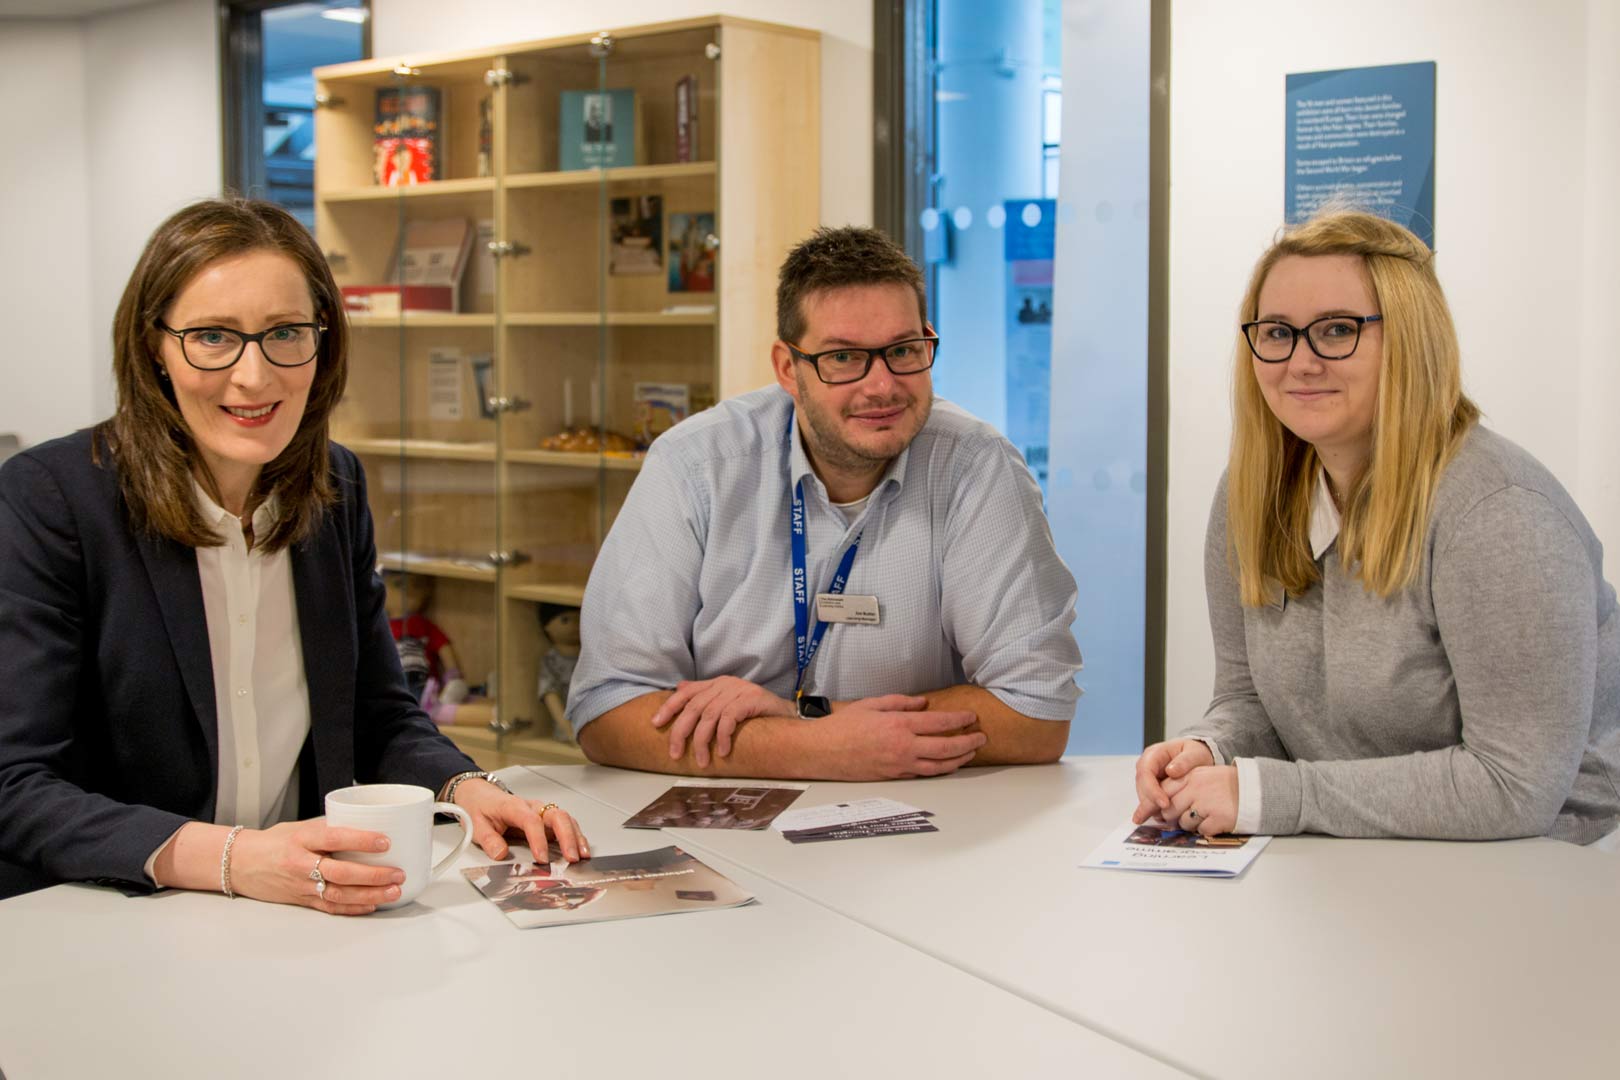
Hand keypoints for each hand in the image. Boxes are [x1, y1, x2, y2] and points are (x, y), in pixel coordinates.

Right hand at [229, 820, 405, 915]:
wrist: (240, 864)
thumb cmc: (273, 842)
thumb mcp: (299, 827)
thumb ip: (329, 827)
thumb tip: (365, 824)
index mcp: (301, 839)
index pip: (334, 838)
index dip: (361, 841)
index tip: (385, 841)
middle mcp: (300, 864)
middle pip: (340, 872)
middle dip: (373, 875)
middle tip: (397, 873)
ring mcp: (300, 886)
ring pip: (338, 894)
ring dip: (369, 895)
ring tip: (393, 891)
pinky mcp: (301, 901)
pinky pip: (329, 907)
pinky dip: (352, 908)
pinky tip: (372, 905)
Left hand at [453, 779, 588, 861]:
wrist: (480, 796)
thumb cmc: (480, 808)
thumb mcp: (476, 825)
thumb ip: (489, 839)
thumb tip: (500, 853)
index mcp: (514, 806)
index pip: (531, 821)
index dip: (539, 840)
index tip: (542, 858)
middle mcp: (533, 807)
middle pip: (557, 816)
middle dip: (567, 837)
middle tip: (571, 857)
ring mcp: (542, 811)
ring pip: (566, 819)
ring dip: (576, 837)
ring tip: (582, 856)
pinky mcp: (547, 819)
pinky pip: (566, 825)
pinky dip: (576, 837)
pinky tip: (582, 850)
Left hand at [650, 676, 795, 766]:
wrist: (788, 715)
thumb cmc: (756, 714)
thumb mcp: (728, 703)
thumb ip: (705, 697)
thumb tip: (678, 689)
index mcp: (717, 683)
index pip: (686, 693)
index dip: (669, 707)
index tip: (655, 723)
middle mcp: (726, 684)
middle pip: (694, 706)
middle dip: (681, 731)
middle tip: (675, 753)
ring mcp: (739, 690)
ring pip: (710, 715)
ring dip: (702, 741)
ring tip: (702, 761)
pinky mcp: (752, 698)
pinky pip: (729, 718)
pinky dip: (723, 736)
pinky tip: (723, 751)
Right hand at [814, 696, 985, 779]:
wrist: (823, 752)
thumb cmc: (843, 727)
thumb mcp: (871, 705)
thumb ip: (900, 703)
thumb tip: (922, 704)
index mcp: (899, 725)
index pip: (939, 722)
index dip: (959, 720)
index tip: (971, 717)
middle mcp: (903, 747)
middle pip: (946, 747)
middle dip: (968, 742)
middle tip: (981, 737)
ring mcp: (900, 765)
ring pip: (939, 766)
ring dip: (959, 759)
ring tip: (970, 753)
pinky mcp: (894, 777)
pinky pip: (923, 774)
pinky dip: (940, 769)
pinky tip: (947, 764)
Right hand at [1131, 738, 1214, 824]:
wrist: (1196, 758)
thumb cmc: (1194, 753)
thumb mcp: (1194, 753)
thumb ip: (1185, 761)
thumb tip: (1170, 771)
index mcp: (1154, 754)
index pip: (1145, 772)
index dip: (1152, 789)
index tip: (1165, 803)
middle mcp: (1146, 766)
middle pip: (1142, 786)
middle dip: (1150, 803)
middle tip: (1163, 817)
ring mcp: (1147, 778)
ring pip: (1143, 795)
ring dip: (1151, 808)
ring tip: (1163, 821)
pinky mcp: (1151, 788)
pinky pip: (1149, 800)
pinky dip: (1155, 810)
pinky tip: (1161, 820)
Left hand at [1160, 765, 1239, 836]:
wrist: (1254, 790)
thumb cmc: (1226, 785)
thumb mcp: (1202, 776)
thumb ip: (1182, 786)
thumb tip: (1160, 805)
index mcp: (1190, 775)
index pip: (1163, 791)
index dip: (1159, 804)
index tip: (1160, 811)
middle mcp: (1196, 788)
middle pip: (1169, 809)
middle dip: (1174, 817)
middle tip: (1184, 816)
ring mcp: (1207, 804)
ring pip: (1183, 823)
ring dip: (1191, 824)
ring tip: (1204, 816)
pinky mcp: (1218, 819)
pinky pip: (1201, 831)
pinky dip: (1206, 829)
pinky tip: (1215, 821)